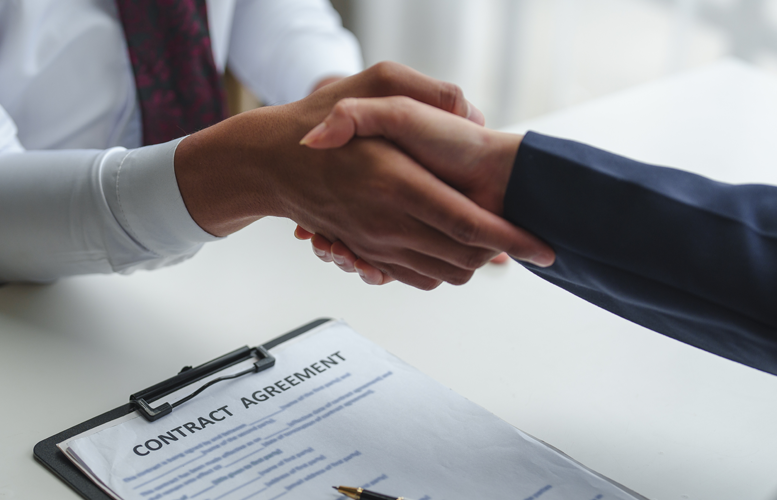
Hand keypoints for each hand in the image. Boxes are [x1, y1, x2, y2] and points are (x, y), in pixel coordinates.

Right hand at [173, 62, 537, 289]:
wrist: (275, 161)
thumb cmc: (323, 120)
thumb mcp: (373, 84)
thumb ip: (421, 93)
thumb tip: (466, 107)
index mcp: (397, 183)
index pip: (469, 224)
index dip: (513, 240)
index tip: (545, 248)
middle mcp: (386, 222)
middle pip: (464, 257)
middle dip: (498, 252)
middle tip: (514, 233)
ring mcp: (375, 243)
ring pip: (444, 273)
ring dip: (472, 261)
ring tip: (484, 238)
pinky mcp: (368, 253)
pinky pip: (416, 278)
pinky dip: (441, 269)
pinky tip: (450, 246)